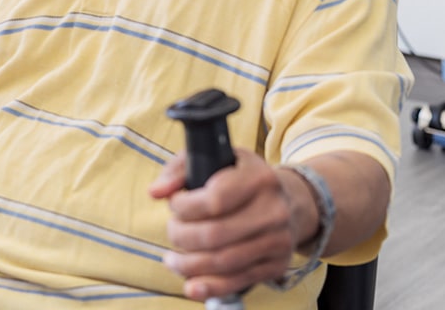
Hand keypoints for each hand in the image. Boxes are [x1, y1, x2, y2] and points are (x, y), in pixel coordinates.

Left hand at [148, 148, 307, 300]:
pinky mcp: (276, 265)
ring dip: (188, 265)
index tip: (174, 205)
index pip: (214, 199)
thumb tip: (157, 192)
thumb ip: (179, 170)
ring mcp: (278, 240)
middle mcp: (274, 210)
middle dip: (181, 236)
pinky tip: (190, 283)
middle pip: (215, 235)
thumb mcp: (213, 159)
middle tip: (172, 231)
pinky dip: (209, 286)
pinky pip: (237, 281)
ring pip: (223, 262)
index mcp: (258, 178)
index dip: (185, 207)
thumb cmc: (240, 178)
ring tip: (172, 259)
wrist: (288, 201)